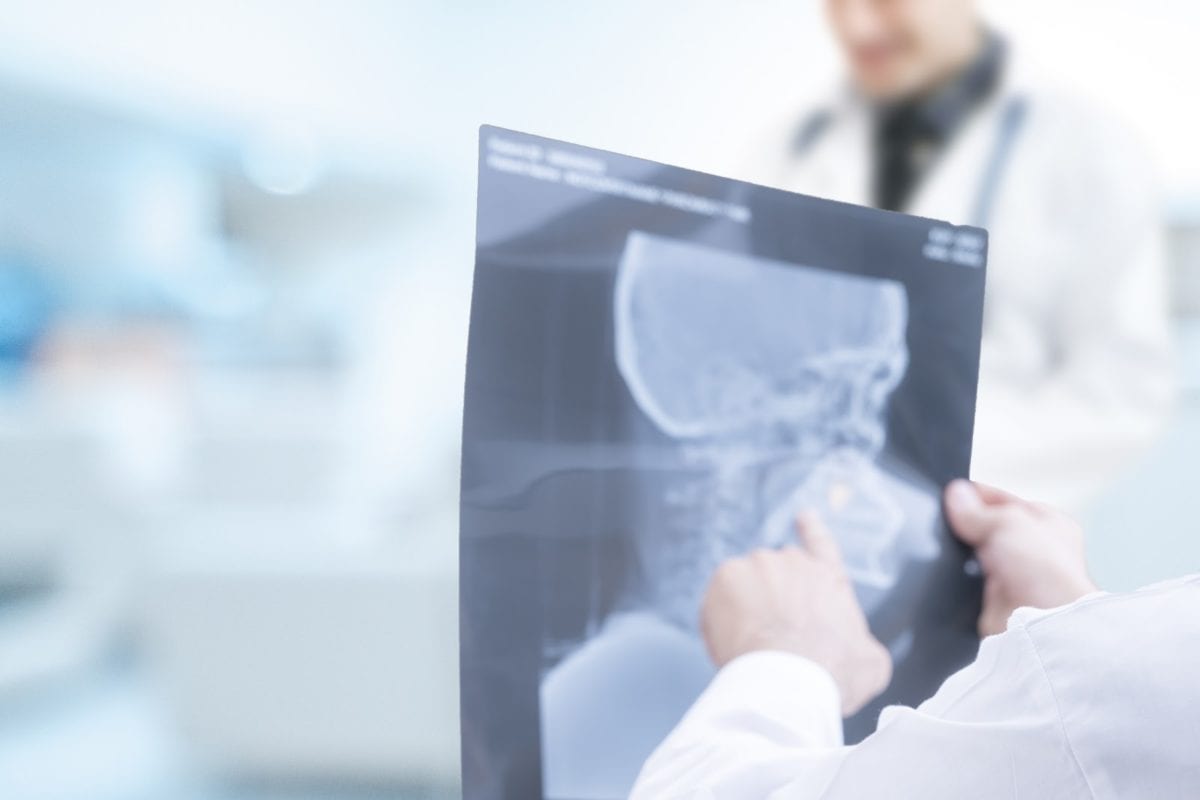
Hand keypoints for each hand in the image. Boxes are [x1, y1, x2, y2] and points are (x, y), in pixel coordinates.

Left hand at [700, 513, 891, 715]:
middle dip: (766, 606)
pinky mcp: (728, 574)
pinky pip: (715, 602)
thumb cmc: (834, 675)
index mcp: (829, 579)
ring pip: (741, 591)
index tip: (803, 516)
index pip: (821, 545)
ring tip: (754, 651)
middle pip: (772, 581)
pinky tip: (735, 647)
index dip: (811, 530)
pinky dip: (719, 624)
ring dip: (741, 615)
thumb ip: (859, 647)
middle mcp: (794, 562)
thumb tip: (854, 650)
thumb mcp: (869, 663)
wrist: (794, 676)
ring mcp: (760, 563)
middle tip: (768, 643)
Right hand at [944, 480, 1097, 636]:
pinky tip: (947, 570)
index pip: (1001, 499)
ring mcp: (1013, 573)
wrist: (1039, 622)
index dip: (974, 496)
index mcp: (1046, 521)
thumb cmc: (1045, 571)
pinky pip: (965, 578)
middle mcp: (1032, 548)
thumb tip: (955, 494)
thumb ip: (976, 509)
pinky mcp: (994, 597)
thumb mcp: (1007, 522)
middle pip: (985, 527)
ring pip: (973, 553)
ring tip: (945, 547)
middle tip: (944, 522)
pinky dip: (955, 575)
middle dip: (964, 525)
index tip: (948, 495)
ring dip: (960, 553)